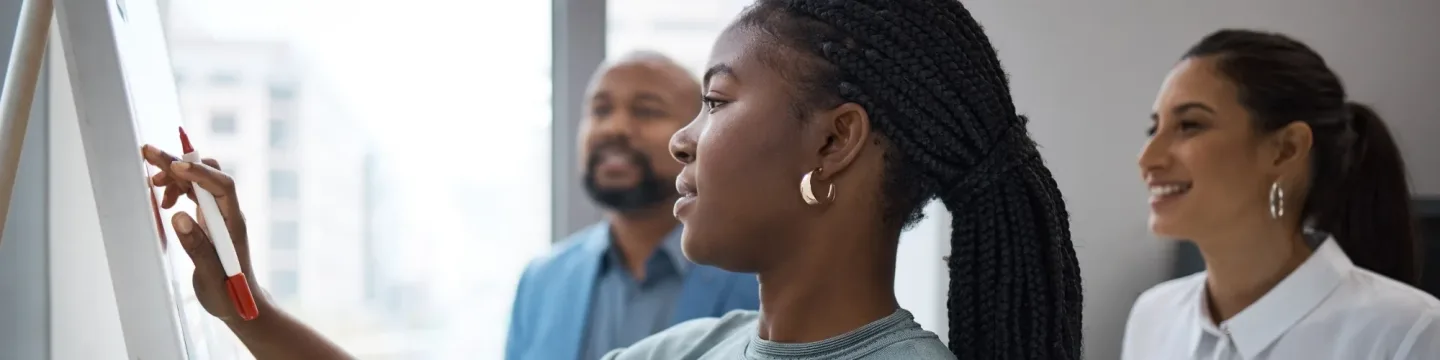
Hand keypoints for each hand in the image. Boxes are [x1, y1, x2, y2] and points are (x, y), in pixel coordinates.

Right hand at [142, 145, 263, 322]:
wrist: (239, 303)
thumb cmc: (228, 293)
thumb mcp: (209, 276)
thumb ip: (196, 247)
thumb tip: (179, 216)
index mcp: (233, 224)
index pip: (223, 187)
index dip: (200, 173)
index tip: (174, 166)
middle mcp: (228, 213)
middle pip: (209, 176)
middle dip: (180, 162)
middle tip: (148, 152)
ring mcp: (219, 215)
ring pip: (199, 182)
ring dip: (175, 175)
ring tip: (153, 184)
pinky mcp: (209, 220)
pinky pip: (194, 193)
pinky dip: (177, 189)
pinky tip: (164, 200)